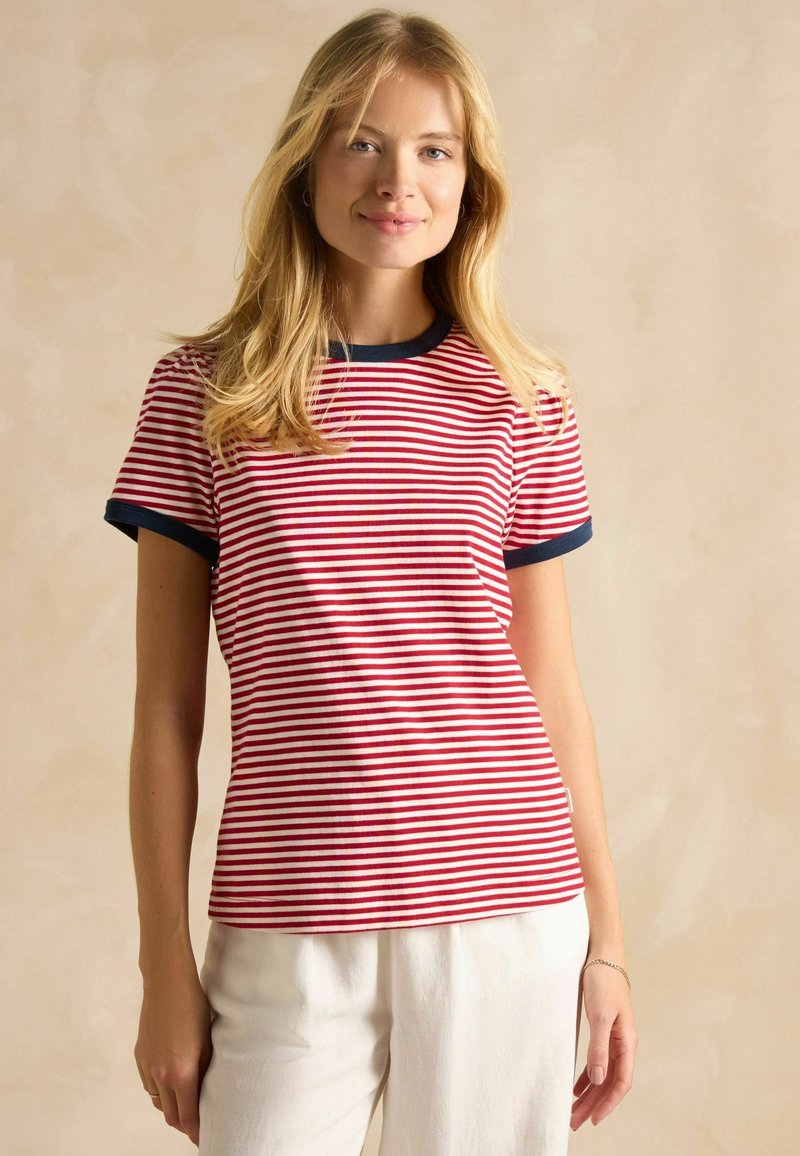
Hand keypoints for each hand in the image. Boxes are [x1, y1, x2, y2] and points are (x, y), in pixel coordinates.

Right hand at [134, 962, 214, 1147]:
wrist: (167, 982)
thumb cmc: (194, 1006)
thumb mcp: (207, 1040)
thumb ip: (205, 1071)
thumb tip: (207, 1091)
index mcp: (180, 1073)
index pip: (187, 1116)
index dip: (196, 1131)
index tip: (204, 1137)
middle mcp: (160, 1075)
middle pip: (170, 1115)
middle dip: (184, 1124)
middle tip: (198, 1124)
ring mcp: (146, 1066)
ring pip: (158, 1101)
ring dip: (171, 1107)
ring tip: (186, 1104)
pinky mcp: (140, 1056)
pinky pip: (149, 1085)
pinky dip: (160, 1091)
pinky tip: (172, 1082)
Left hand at [570, 961, 636, 1129]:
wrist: (603, 955)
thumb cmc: (604, 982)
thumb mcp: (600, 1016)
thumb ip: (599, 1047)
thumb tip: (597, 1079)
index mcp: (627, 1042)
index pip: (621, 1082)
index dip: (608, 1103)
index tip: (593, 1120)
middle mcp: (623, 1044)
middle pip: (610, 1083)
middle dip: (594, 1104)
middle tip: (575, 1122)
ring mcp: (613, 1038)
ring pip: (602, 1074)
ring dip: (589, 1094)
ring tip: (572, 1110)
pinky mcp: (603, 1030)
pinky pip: (597, 1062)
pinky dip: (586, 1077)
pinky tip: (575, 1087)